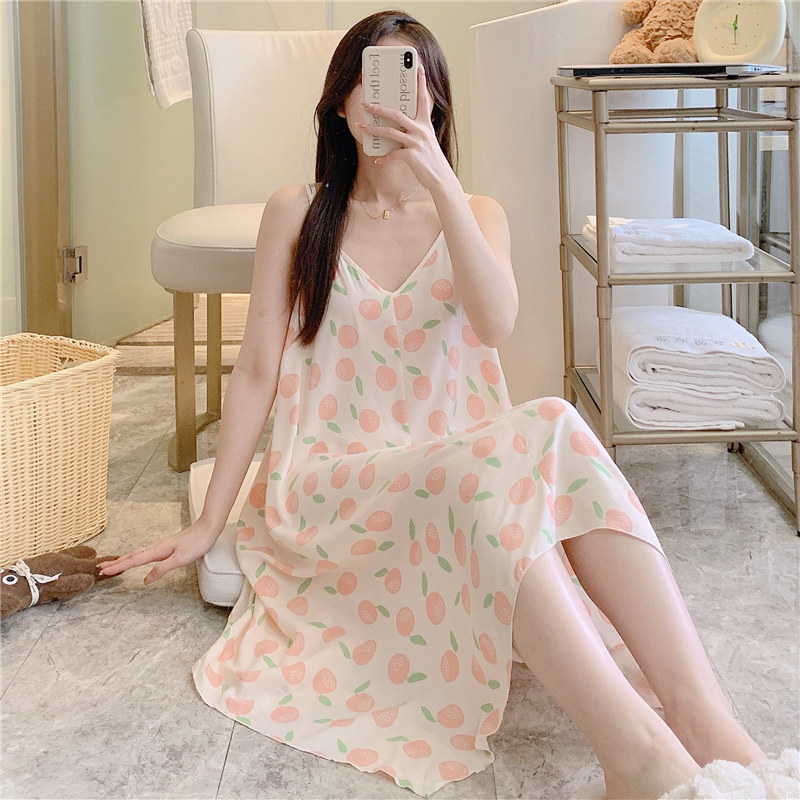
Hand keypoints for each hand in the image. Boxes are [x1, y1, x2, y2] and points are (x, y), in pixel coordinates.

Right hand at [97, 520, 220, 584]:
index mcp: (157, 551)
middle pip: (132, 556)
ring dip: (125, 559)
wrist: (208, 528)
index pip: (133, 561)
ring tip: (115, 564)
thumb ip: (161, 569)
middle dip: (117, 563)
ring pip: (139, 553)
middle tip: (101, 568)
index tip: (103, 571)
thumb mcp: (179, 559)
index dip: (118, 567)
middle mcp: (157, 547)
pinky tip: (139, 558)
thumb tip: (145, 580)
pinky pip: (147, 552)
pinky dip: (137, 556)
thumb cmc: (196, 543)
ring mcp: (162, 546)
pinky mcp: (168, 546)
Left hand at [360, 65, 453, 188]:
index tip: (418, 67)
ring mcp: (417, 143)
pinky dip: (384, 158)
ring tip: (361, 128)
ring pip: (390, 132)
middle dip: (379, 108)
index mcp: (425, 124)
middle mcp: (421, 130)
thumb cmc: (431, 160)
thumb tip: (398, 127)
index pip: (423, 99)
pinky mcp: (412, 156)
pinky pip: (393, 155)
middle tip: (365, 104)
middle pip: (397, 114)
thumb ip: (415, 131)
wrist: (440, 178)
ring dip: (373, 130)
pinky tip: (378, 160)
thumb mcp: (426, 141)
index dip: (421, 83)